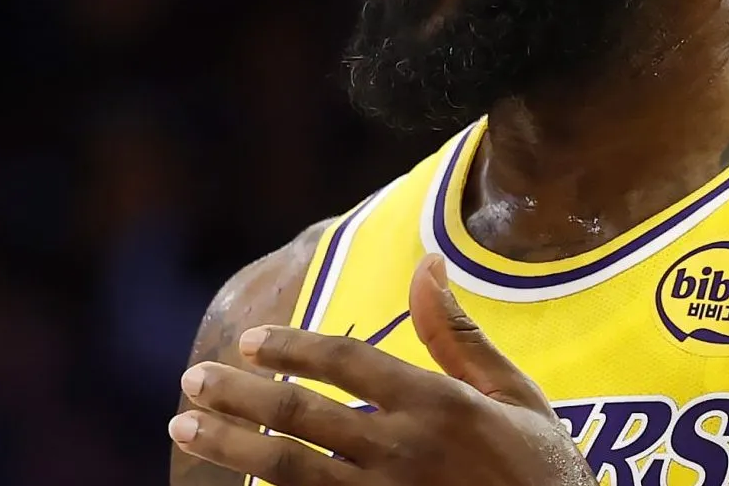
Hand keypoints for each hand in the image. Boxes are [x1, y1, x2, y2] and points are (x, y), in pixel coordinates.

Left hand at [169, 254, 591, 485]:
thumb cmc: (542, 468)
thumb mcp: (517, 394)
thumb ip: (460, 335)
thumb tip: (428, 264)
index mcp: (441, 405)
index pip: (348, 363)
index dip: (293, 346)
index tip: (251, 339)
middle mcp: (405, 451)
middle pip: (300, 414)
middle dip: (236, 393)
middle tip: (193, 379)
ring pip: (285, 469)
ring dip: (229, 443)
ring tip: (186, 424)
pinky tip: (232, 480)